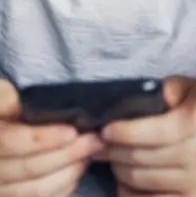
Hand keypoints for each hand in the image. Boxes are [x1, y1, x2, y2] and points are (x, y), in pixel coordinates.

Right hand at [0, 79, 102, 196]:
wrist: (9, 133)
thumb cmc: (7, 112)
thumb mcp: (1, 99)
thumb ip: (6, 99)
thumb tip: (18, 103)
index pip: (11, 142)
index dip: (43, 139)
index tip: (71, 132)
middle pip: (30, 168)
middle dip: (69, 154)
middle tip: (94, 140)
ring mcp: (1, 189)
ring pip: (38, 189)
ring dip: (71, 171)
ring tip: (89, 153)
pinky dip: (65, 186)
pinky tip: (77, 169)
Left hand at [101, 77, 195, 196]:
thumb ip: (174, 89)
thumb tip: (153, 93)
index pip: (153, 133)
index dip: (124, 133)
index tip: (106, 130)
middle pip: (141, 158)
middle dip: (114, 151)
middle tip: (101, 145)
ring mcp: (195, 181)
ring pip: (142, 179)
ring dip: (120, 170)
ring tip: (115, 159)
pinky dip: (130, 191)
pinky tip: (126, 180)